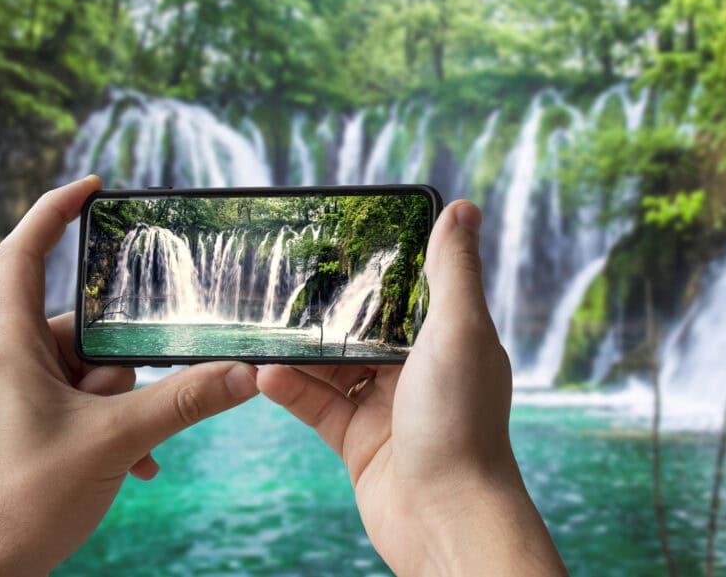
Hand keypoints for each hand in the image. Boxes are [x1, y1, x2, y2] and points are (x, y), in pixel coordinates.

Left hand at [0, 176, 259, 576]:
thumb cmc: (19, 502)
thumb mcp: (113, 441)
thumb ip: (183, 401)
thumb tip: (245, 373)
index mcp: (13, 346)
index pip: (25, 253)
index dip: (56, 210)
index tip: (98, 186)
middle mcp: (15, 361)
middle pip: (87, 326)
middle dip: (126, 365)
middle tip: (135, 404)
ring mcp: (26, 394)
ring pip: (97, 371)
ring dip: (128, 406)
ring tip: (133, 448)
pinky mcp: (38, 423)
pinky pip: (91, 404)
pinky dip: (119, 427)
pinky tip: (138, 464)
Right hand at [257, 201, 567, 576]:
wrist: (445, 516)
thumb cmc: (462, 420)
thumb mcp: (460, 330)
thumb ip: (453, 271)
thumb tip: (463, 208)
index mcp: (450, 340)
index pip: (410, 291)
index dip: (379, 266)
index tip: (340, 237)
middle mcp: (420, 371)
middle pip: (366, 327)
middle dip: (330, 307)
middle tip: (285, 280)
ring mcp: (387, 406)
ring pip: (334, 365)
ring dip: (300, 349)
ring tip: (262, 326)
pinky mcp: (357, 440)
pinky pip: (317, 405)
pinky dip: (291, 389)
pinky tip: (264, 373)